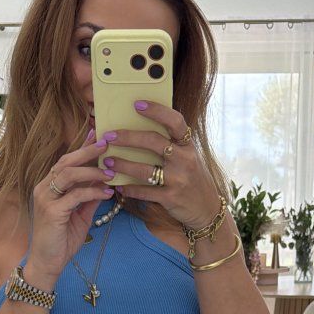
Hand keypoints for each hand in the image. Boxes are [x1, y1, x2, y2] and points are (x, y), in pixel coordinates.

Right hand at [27, 127, 118, 280]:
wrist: (47, 264)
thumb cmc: (61, 240)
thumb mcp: (80, 215)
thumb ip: (89, 197)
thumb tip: (105, 181)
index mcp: (49, 186)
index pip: (66, 161)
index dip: (82, 147)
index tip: (99, 135)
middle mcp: (44, 188)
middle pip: (66, 161)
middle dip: (88, 151)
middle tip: (107, 144)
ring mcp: (45, 198)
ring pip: (69, 174)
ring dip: (92, 171)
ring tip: (111, 172)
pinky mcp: (51, 211)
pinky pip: (75, 195)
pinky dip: (93, 192)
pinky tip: (107, 193)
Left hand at [102, 102, 220, 230]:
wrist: (207, 209)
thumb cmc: (193, 179)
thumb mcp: (188, 157)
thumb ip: (172, 144)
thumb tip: (140, 128)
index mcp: (188, 145)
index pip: (175, 121)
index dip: (156, 111)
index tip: (137, 104)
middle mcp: (184, 160)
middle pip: (153, 142)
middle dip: (128, 137)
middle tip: (109, 136)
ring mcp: (178, 180)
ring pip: (144, 169)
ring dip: (122, 165)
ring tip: (107, 162)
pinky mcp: (171, 198)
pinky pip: (145, 192)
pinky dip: (130, 190)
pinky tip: (119, 187)